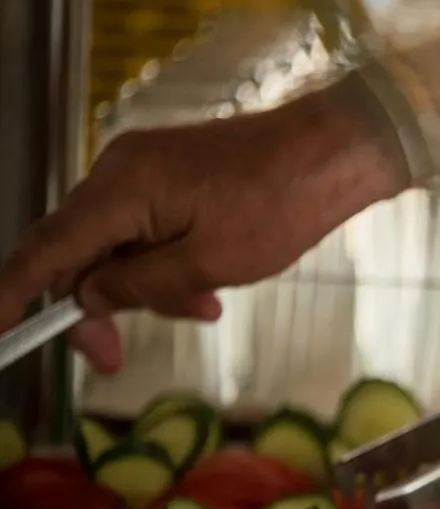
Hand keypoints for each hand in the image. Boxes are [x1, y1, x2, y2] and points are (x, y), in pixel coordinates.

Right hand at [0, 81, 404, 373]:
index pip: (45, 250)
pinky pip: (146, 226)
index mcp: (121, 190)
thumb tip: (89, 297)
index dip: (16, 296)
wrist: (336, 150)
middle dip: (97, 306)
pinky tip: (208, 289)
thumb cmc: (283, 204)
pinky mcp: (171, 172)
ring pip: (116, 244)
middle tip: (115, 359)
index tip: (1, 334)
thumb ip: (139, 285)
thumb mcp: (211, 265)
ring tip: (205, 308)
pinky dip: (165, 263)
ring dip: (146, 287)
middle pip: (77, 250)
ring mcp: (145, 168)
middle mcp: (119, 170)